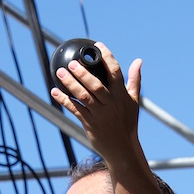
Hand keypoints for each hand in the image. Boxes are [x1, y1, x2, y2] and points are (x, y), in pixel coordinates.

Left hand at [50, 42, 141, 160]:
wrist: (123, 148)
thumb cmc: (128, 122)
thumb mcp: (134, 101)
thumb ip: (135, 80)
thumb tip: (138, 61)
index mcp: (121, 95)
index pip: (115, 73)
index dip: (107, 58)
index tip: (98, 45)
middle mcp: (111, 104)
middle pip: (96, 86)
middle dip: (83, 73)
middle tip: (71, 63)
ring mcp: (100, 114)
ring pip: (83, 97)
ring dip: (70, 84)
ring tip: (59, 72)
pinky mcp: (90, 124)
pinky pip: (75, 110)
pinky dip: (64, 101)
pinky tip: (55, 91)